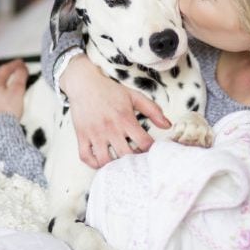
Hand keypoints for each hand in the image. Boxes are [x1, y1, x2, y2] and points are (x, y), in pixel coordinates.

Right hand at [60, 54, 170, 168]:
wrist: (84, 84)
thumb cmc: (110, 91)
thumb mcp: (134, 96)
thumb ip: (153, 110)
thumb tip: (167, 125)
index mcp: (125, 118)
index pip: (144, 142)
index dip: (150, 149)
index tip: (150, 150)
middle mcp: (110, 127)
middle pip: (126, 155)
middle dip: (134, 161)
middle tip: (136, 160)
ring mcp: (95, 133)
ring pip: (105, 160)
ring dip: (114, 166)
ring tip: (119, 163)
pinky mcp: (82, 136)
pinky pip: (86, 157)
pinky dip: (94, 164)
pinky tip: (102, 160)